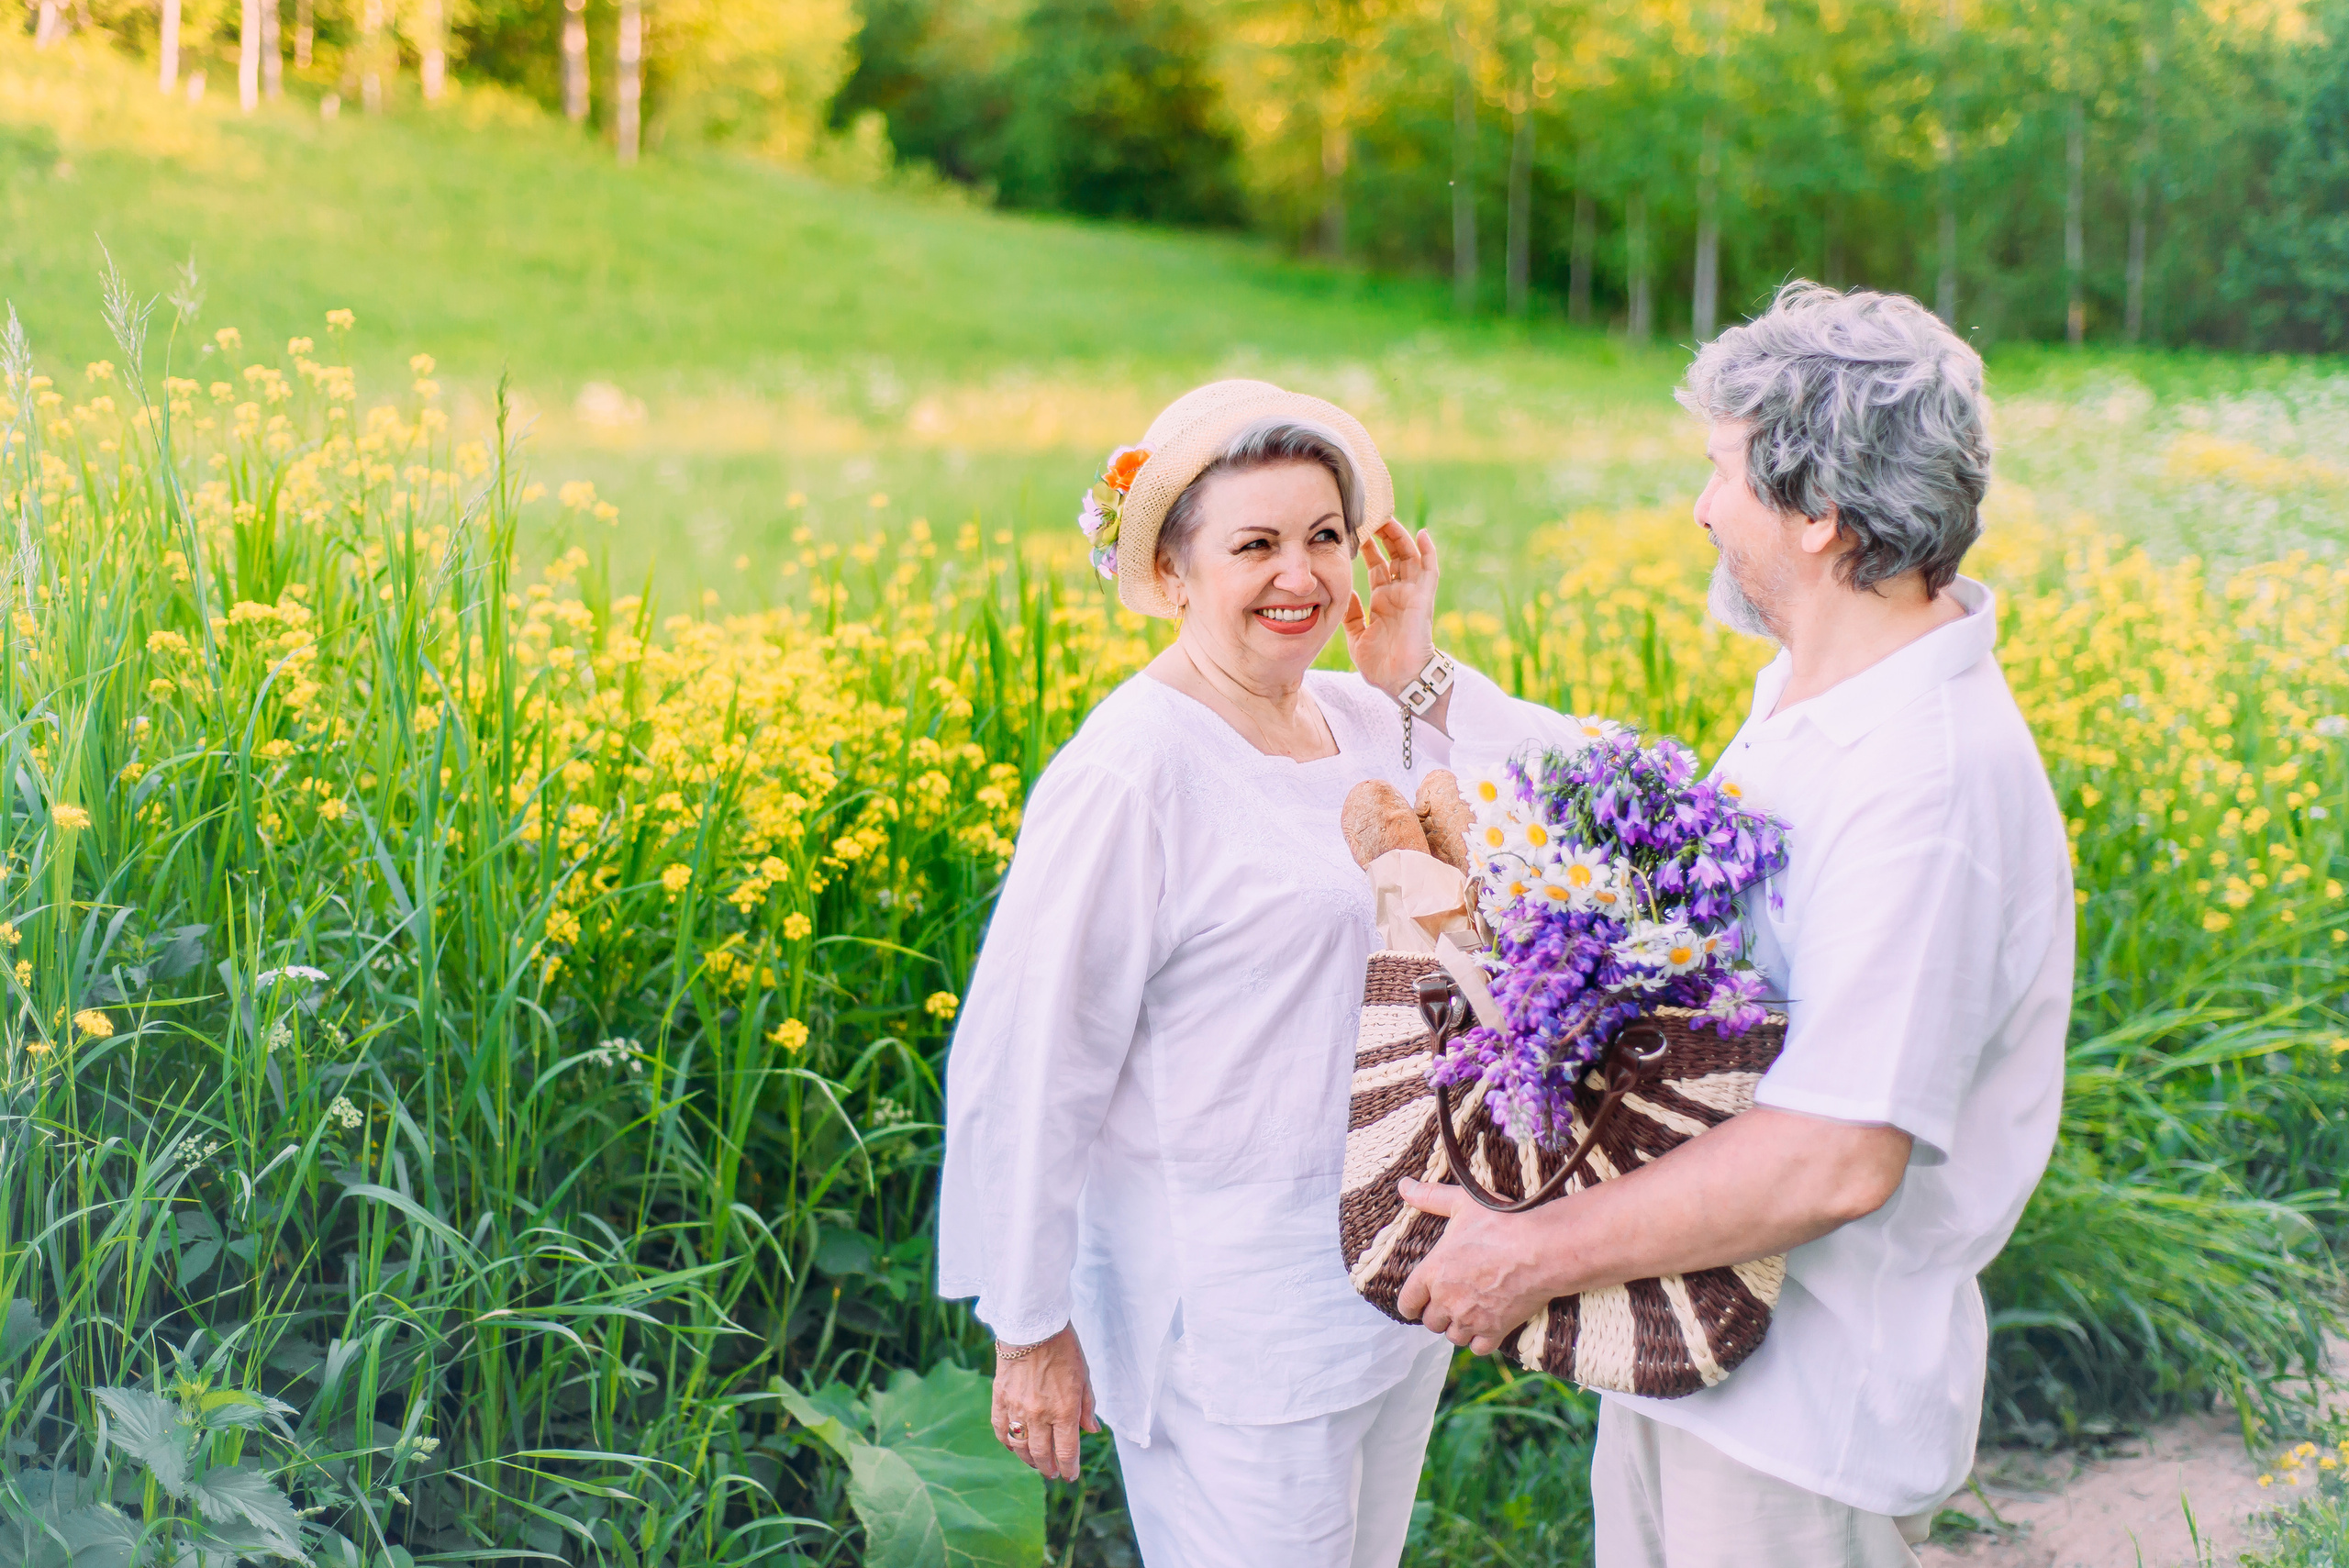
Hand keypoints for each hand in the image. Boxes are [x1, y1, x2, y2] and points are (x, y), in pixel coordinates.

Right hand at [990, 1324, 1097, 1481]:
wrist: (1033, 1326)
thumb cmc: (1064, 1349)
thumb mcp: (1084, 1377)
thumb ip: (1086, 1407)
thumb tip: (1091, 1431)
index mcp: (1064, 1410)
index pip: (1066, 1452)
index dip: (1069, 1468)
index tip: (1070, 1475)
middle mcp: (1040, 1414)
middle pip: (1042, 1454)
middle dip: (1049, 1468)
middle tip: (1052, 1473)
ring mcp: (1017, 1408)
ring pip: (1020, 1447)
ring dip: (1028, 1460)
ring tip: (1036, 1463)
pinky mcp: (1000, 1399)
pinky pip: (1001, 1429)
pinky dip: (1007, 1442)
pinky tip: (1013, 1446)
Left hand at [1344, 518, 1441, 702]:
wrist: (1400, 682)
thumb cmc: (1381, 666)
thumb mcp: (1356, 637)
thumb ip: (1350, 615)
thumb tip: (1344, 593)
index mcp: (1382, 602)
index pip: (1377, 567)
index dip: (1367, 548)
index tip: (1355, 529)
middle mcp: (1398, 594)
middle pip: (1393, 556)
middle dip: (1382, 535)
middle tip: (1369, 514)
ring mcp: (1412, 595)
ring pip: (1409, 557)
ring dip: (1400, 537)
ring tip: (1387, 516)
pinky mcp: (1423, 598)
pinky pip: (1429, 571)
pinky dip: (1428, 552)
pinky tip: (1423, 534)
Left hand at [1394, 1178, 1561, 1356]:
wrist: (1539, 1249)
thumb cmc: (1500, 1223)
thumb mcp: (1461, 1203)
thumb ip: (1429, 1197)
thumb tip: (1403, 1186)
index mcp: (1432, 1273)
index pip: (1407, 1302)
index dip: (1411, 1303)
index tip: (1418, 1302)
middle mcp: (1446, 1300)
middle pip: (1430, 1322)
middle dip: (1438, 1314)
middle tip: (1451, 1301)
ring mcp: (1470, 1318)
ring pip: (1453, 1336)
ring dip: (1458, 1327)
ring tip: (1468, 1313)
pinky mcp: (1495, 1330)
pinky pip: (1478, 1347)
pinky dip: (1480, 1340)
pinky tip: (1488, 1326)